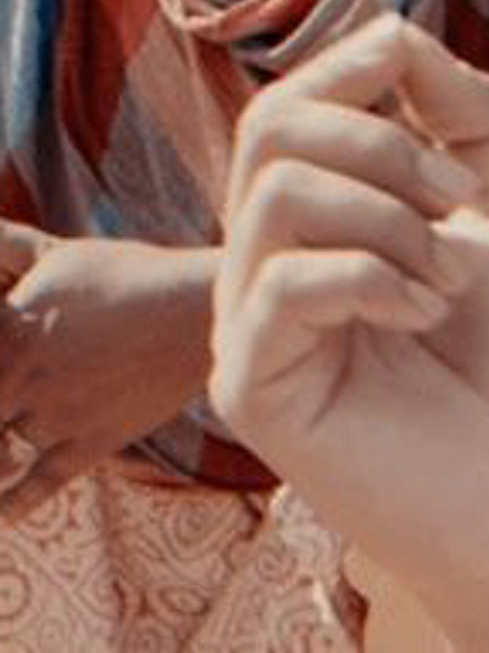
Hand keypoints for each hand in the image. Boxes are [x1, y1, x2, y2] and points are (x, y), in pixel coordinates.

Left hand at [0, 224, 215, 515]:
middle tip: (5, 394)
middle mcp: (24, 376)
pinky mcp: (88, 445)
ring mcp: (56, 415)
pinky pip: (33, 488)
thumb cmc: (132, 275)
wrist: (203, 310)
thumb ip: (9, 246)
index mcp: (12, 327)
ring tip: (5, 438)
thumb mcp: (64, 255)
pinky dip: (7, 508)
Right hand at [211, 17, 488, 623]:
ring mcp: (254, 322)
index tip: (432, 88)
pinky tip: (425, 313)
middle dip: (382, 136)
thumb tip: (398, 31)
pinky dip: (373, 276)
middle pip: (270, 124)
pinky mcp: (251, 385)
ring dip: (391, 214)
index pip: (295, 99)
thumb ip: (468, 111)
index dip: (359, 64)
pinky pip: (283, 281)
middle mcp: (274, 260)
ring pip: (277, 192)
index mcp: (328, 214)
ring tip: (448, 276)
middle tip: (458, 195)